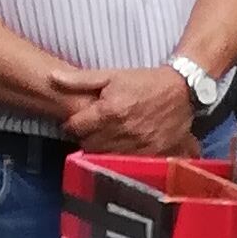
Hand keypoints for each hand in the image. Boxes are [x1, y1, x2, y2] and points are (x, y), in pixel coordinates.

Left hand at [62, 64, 199, 158]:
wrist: (184, 90)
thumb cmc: (146, 81)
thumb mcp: (113, 75)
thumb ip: (81, 79)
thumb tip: (52, 77)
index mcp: (109, 111)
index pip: (76, 127)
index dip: (74, 124)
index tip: (78, 122)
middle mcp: (123, 131)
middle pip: (89, 144)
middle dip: (87, 138)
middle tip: (93, 131)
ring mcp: (140, 145)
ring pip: (107, 156)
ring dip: (104, 149)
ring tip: (108, 139)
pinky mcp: (154, 153)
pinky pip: (130, 163)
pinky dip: (123, 158)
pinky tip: (125, 148)